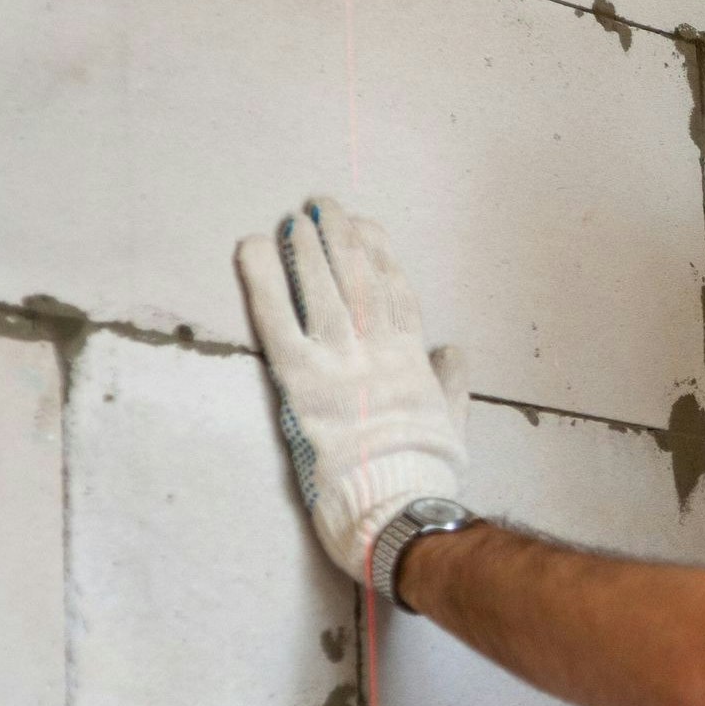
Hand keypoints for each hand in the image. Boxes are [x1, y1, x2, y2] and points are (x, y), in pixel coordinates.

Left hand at [235, 198, 473, 581]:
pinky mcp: (301, 379)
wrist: (395, 500)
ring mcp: (338, 360)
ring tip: (296, 218)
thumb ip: (451, 382)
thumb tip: (452, 349)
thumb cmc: (425, 471)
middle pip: (359, 278)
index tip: (370, 228)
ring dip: (308, 247)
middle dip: (343, 237)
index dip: (382, 254)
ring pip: (323, 287)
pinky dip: (263, 280)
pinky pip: (277, 319)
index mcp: (411, 359)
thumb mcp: (452, 421)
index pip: (397, 292)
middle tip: (326, 205)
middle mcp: (376, 348)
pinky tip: (252, 248)